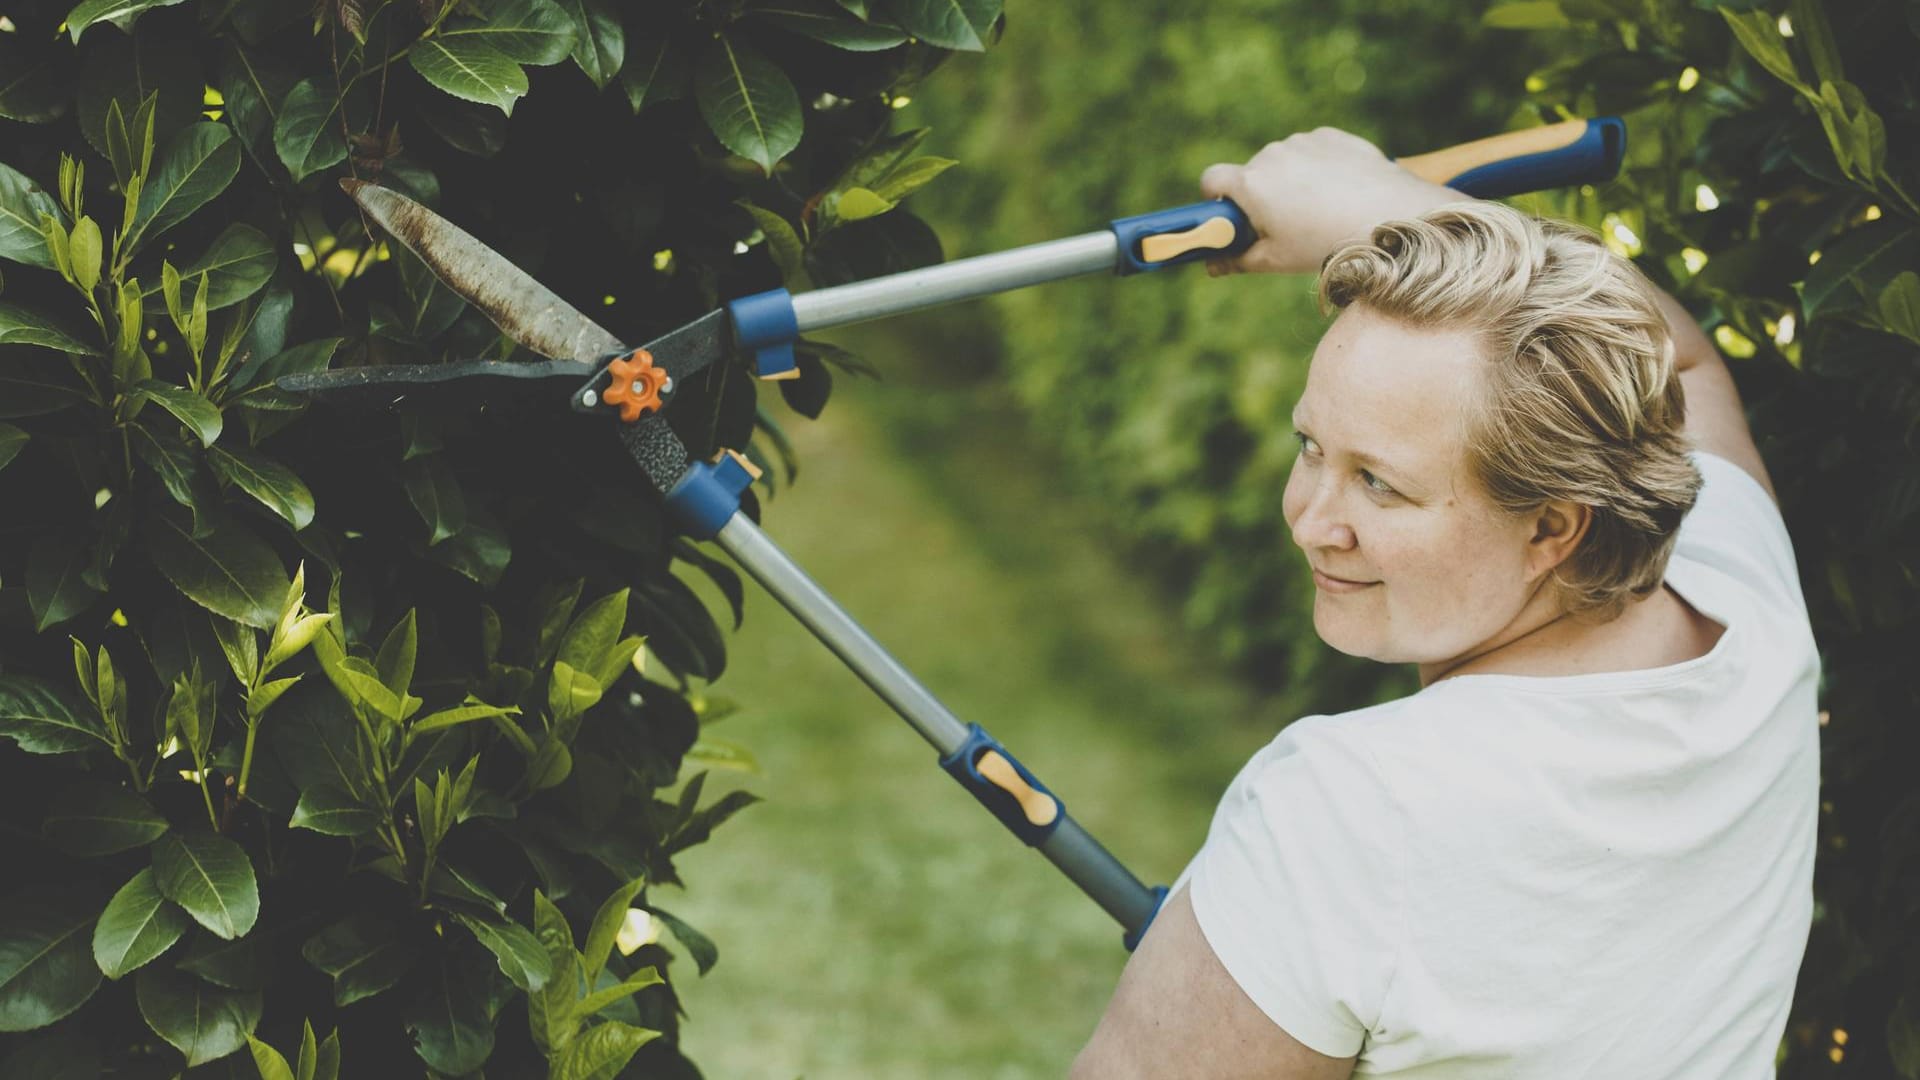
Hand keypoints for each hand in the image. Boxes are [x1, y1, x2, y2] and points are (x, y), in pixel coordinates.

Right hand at [1198, 127, 1464, 275]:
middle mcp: (1273, 155)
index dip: (1215, 198)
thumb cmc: (1327, 243)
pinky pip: (1313, 151)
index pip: (1211, 179)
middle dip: (1261, 195)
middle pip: (1251, 172)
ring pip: (1284, 161)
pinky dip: (1318, 168)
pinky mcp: (1331, 136)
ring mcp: (1303, 141)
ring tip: (1320, 211)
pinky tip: (1339, 192)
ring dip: (1291, 180)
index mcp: (1252, 184)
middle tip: (1284, 225)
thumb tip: (1212, 267)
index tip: (1228, 214)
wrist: (1391, 217)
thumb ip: (1238, 261)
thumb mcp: (1277, 260)